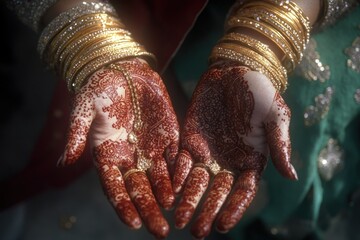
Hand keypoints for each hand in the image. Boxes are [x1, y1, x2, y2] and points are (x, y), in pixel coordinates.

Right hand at [58, 58, 178, 238]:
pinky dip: (180, 172)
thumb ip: (77, 136)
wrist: (123, 69)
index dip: (124, 205)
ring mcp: (151, 149)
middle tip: (161, 231)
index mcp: (108, 156)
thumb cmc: (99, 89)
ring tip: (175, 213)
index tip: (134, 223)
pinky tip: (186, 185)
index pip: (115, 187)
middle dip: (150, 209)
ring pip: (160, 178)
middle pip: (140, 189)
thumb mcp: (84, 110)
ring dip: (167, 196)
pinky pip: (175, 158)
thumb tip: (65, 162)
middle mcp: (130, 158)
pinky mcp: (168, 137)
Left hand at [173, 61, 297, 238]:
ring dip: (187, 199)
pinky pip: (181, 161)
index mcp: (250, 161)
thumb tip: (291, 176)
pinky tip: (169, 189)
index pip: (242, 191)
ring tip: (177, 218)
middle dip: (206, 211)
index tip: (222, 225)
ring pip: (195, 181)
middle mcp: (227, 162)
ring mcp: (207, 152)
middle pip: (216, 192)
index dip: (233, 208)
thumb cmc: (259, 92)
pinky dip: (175, 175)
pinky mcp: (189, 140)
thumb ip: (279, 145)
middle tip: (195, 231)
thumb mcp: (275, 115)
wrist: (233, 70)